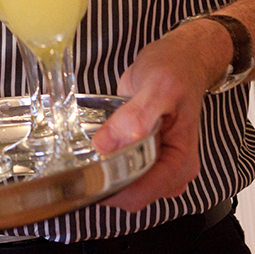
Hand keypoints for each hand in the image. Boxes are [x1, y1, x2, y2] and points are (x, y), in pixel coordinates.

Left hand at [91, 20, 231, 211]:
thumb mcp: (159, 87)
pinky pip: (117, 167)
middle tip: (74, 164)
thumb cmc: (177, 69)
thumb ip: (136, 117)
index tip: (83, 177)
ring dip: (99, 173)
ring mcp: (154, 161)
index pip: (140, 196)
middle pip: (127, 195)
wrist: (180, 57)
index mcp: (179, 161)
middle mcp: (168, 168)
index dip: (109, 191)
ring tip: (78, 155)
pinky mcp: (140, 152)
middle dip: (100, 184)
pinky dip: (102, 161)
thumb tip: (108, 145)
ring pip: (120, 184)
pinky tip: (90, 146)